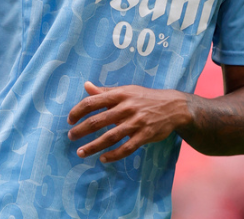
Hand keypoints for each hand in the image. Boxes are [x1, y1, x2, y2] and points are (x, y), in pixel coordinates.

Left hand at [67, 81, 188, 162]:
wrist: (173, 106)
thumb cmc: (145, 98)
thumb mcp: (126, 90)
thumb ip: (105, 91)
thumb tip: (85, 86)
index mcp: (120, 94)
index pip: (93, 102)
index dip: (78, 111)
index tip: (69, 120)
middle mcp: (127, 107)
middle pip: (99, 120)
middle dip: (82, 130)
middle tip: (71, 136)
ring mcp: (136, 122)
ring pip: (110, 137)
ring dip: (93, 146)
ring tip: (81, 152)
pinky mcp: (145, 135)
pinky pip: (127, 148)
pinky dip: (114, 155)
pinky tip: (103, 158)